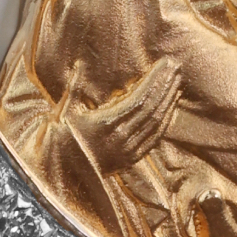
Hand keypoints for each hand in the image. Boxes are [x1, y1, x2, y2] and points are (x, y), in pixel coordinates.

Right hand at [60, 57, 181, 174]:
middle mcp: (120, 138)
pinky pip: (154, 139)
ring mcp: (127, 151)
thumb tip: (80, 63)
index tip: (164, 65)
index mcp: (106, 123)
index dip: (155, 81)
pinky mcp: (130, 159)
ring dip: (168, 102)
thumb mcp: (64, 111)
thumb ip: (75, 87)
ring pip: (156, 123)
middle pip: (152, 108)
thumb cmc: (59, 138)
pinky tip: (171, 108)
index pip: (140, 99)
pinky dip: (165, 122)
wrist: (60, 173)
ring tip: (177, 82)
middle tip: (176, 68)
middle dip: (165, 86)